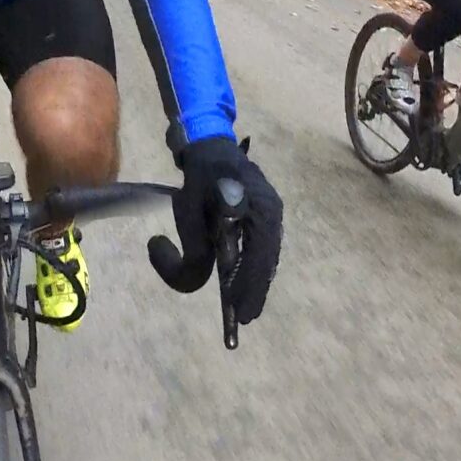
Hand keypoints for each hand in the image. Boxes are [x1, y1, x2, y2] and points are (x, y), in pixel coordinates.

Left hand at [153, 135, 283, 324]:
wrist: (209, 143)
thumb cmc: (199, 175)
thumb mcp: (189, 208)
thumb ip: (194, 242)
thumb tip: (204, 274)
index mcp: (260, 209)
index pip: (259, 256)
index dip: (250, 285)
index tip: (240, 310)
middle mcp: (271, 213)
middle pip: (266, 260)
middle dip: (254, 289)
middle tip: (245, 316)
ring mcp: (269, 214)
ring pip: (265, 255)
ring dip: (254, 280)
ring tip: (245, 306)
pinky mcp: (262, 215)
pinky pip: (260, 247)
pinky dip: (253, 266)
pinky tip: (243, 282)